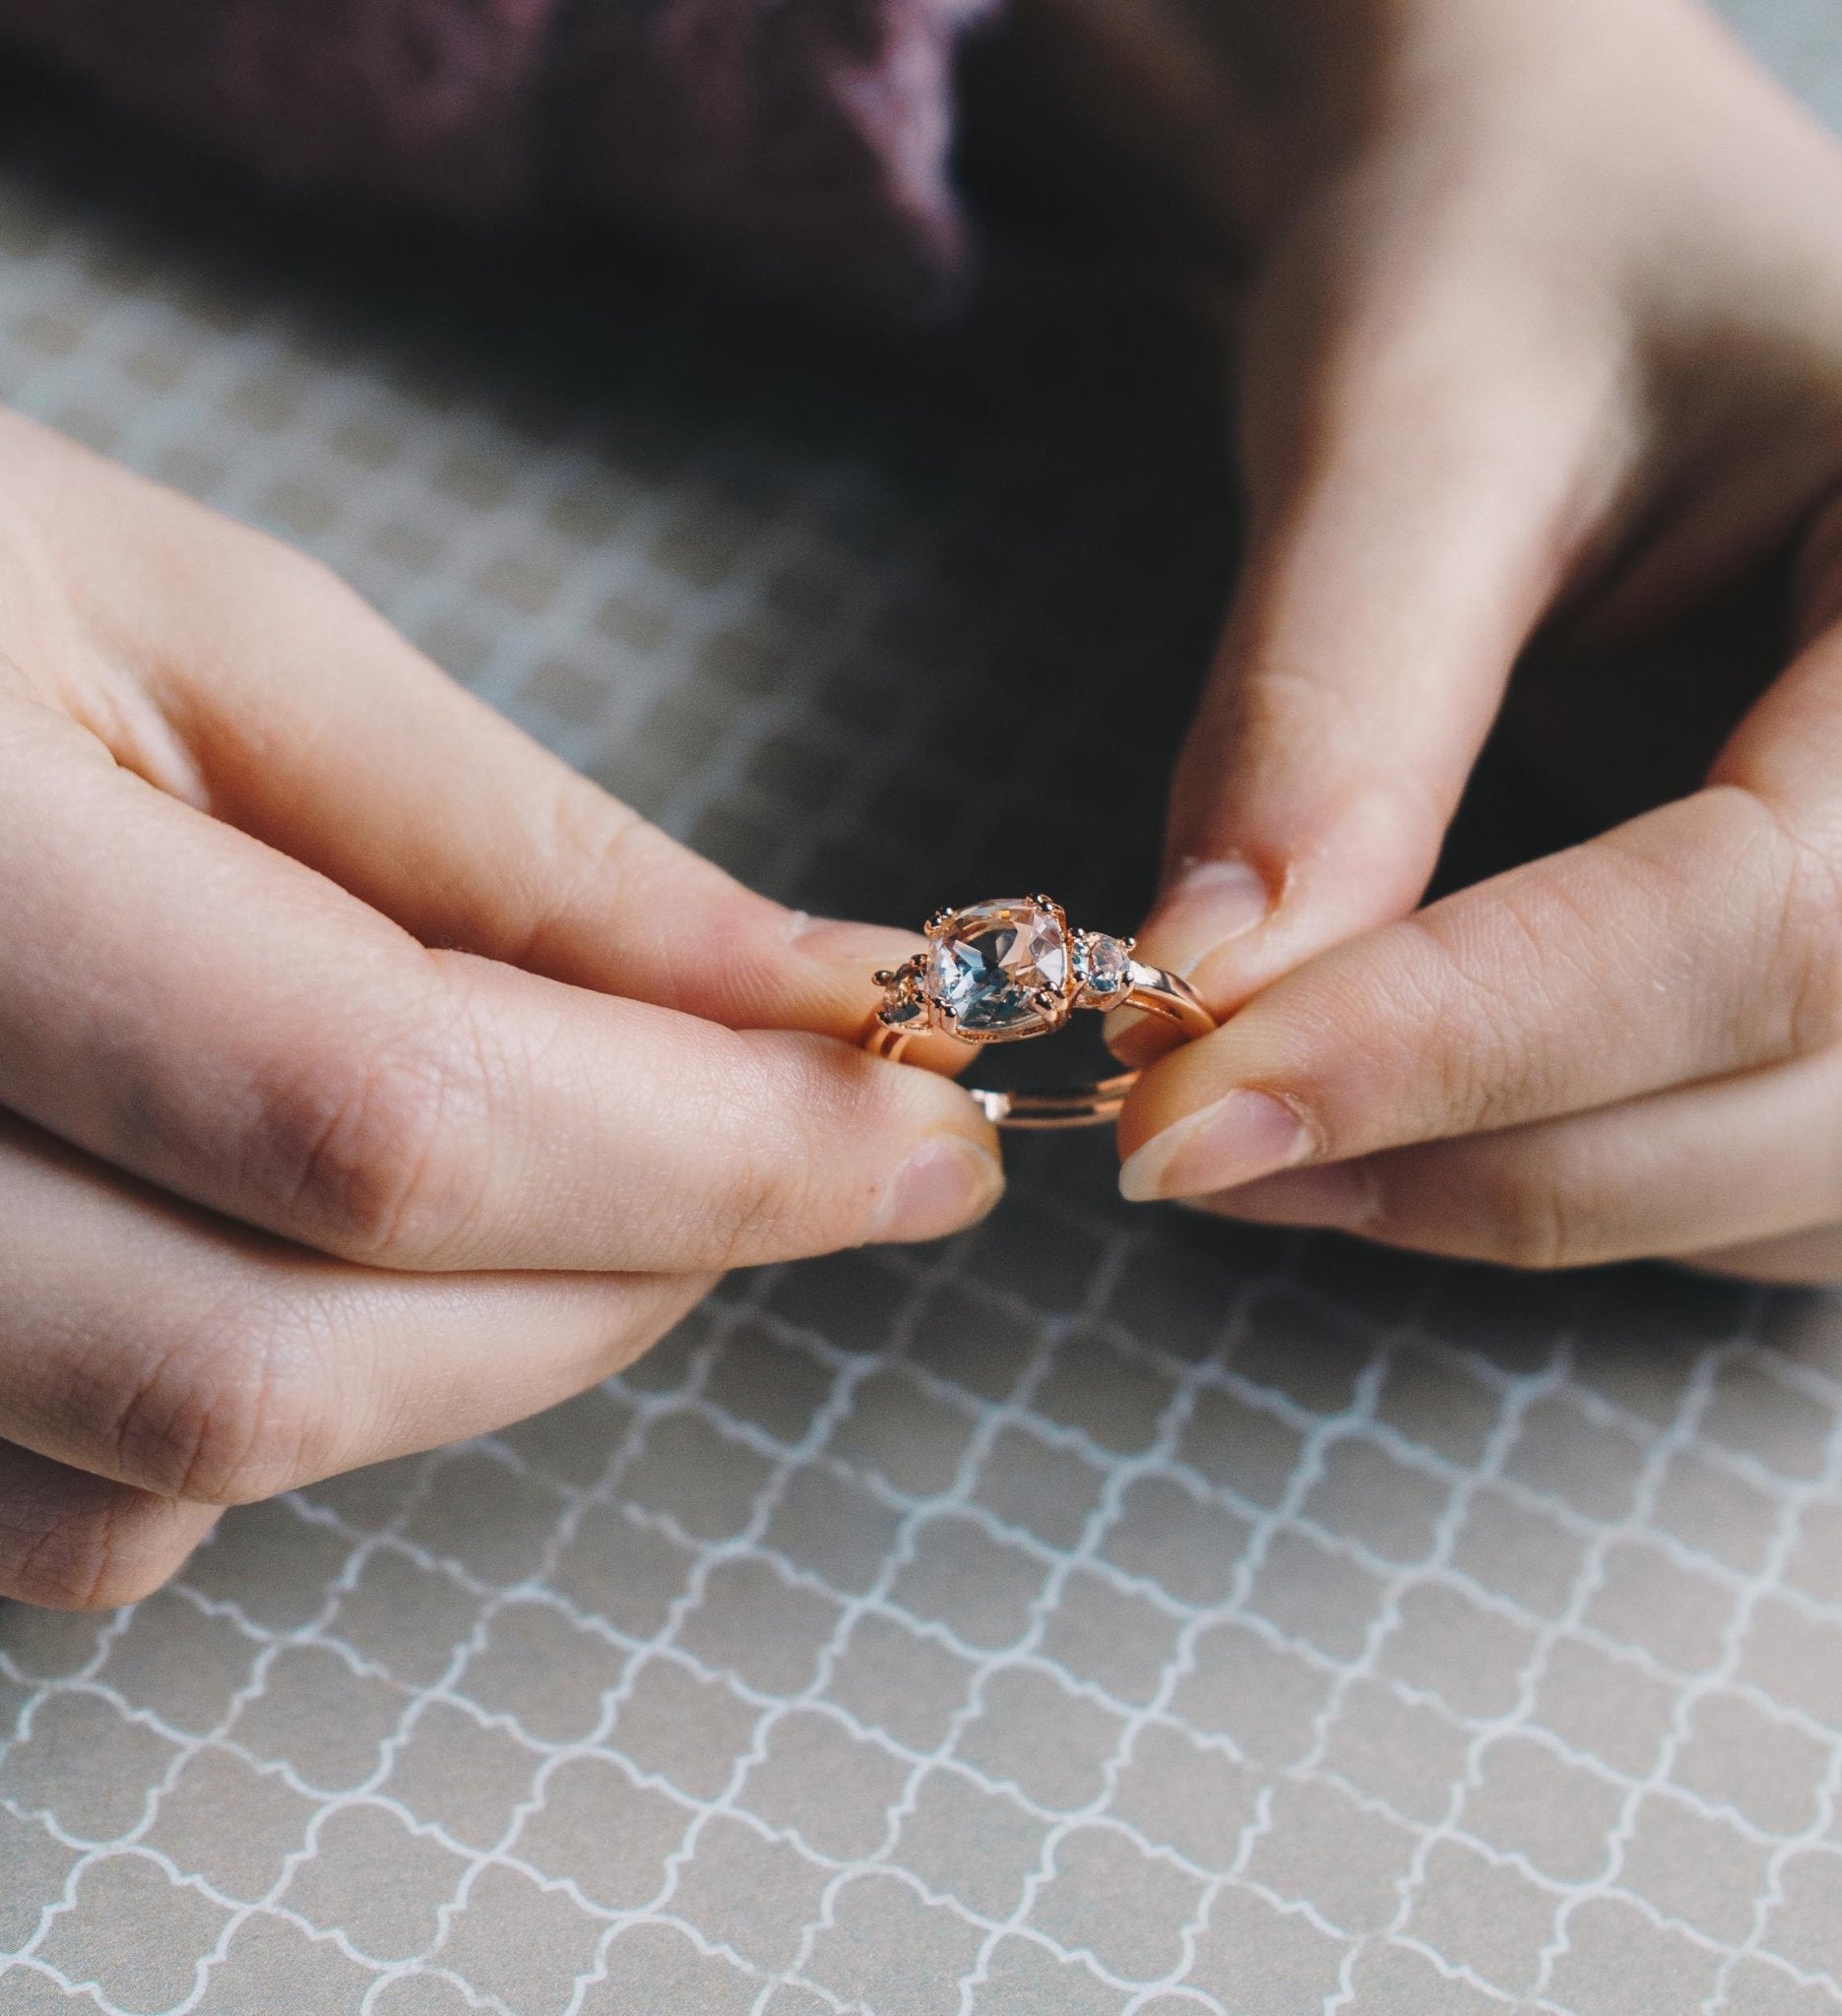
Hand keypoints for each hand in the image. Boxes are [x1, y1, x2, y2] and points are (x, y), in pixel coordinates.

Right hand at [0, 413, 999, 1607]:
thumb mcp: (220, 636)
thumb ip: (518, 853)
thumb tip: (812, 1007)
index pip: (386, 1117)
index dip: (707, 1154)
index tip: (927, 1130)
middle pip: (289, 1359)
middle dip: (632, 1269)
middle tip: (810, 1150)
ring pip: (196, 1473)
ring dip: (485, 1345)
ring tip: (584, 1160)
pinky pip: (88, 1510)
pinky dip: (298, 1403)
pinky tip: (350, 1231)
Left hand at [1112, 0, 1841, 1279]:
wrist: (1569, 223)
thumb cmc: (1513, 243)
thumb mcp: (1408, 416)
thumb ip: (1329, 717)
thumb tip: (1213, 1003)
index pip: (1785, 902)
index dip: (1471, 1043)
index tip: (1188, 1103)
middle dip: (1510, 1165)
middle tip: (1197, 1147)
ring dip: (1564, 1202)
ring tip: (1286, 1140)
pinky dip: (1636, 1193)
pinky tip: (1441, 1135)